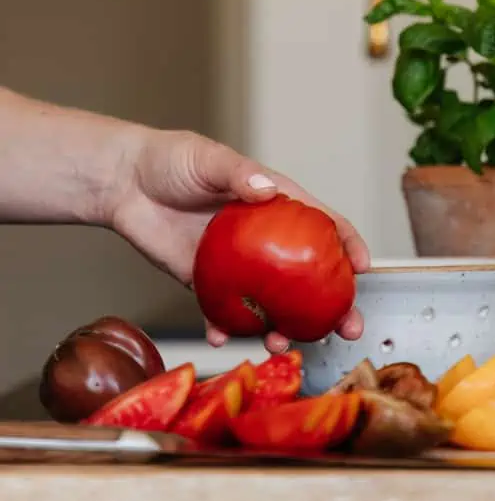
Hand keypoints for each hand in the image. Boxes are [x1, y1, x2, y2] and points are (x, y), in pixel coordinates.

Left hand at [109, 128, 369, 352]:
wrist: (124, 183)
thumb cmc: (171, 160)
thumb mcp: (208, 158)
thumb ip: (238, 173)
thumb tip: (267, 190)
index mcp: (274, 204)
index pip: (323, 224)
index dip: (348, 244)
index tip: (364, 269)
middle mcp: (263, 239)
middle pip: (307, 275)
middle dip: (332, 304)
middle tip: (347, 327)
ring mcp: (236, 265)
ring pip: (271, 302)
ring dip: (282, 327)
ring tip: (281, 342)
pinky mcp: (204, 282)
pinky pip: (222, 312)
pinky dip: (224, 328)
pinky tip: (221, 336)